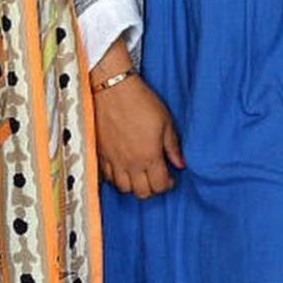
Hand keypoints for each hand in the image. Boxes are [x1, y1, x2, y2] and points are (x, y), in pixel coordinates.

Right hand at [94, 74, 184, 197]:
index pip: (159, 185)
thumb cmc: (140, 101)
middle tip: (157, 177)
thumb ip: (173, 146)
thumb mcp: (165, 120)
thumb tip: (180, 163)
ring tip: (141, 174)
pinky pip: (108, 178)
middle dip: (153, 189)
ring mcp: (114, 161)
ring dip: (135, 186)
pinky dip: (117, 178)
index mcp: (149, 156)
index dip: (168, 185)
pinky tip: (124, 168)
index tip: (170, 178)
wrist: (113, 90)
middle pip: (142, 193)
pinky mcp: (101, 155)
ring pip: (124, 189)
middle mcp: (131, 164)